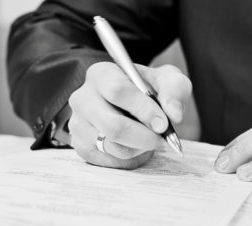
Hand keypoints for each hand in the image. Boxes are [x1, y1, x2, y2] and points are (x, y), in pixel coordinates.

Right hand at [68, 62, 191, 168]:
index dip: (144, 110)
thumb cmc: (145, 89)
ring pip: (112, 146)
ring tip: (148, 139)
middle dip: (144, 137)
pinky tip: (134, 146)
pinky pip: (107, 161)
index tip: (164, 124)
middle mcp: (82, 99)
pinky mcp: (80, 146)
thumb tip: (173, 115)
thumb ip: (174, 90)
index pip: (118, 91)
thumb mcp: (165, 79)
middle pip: (113, 126)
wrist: (126, 102)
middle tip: (161, 139)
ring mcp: (77, 124)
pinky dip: (128, 159)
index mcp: (100, 75)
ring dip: (138, 148)